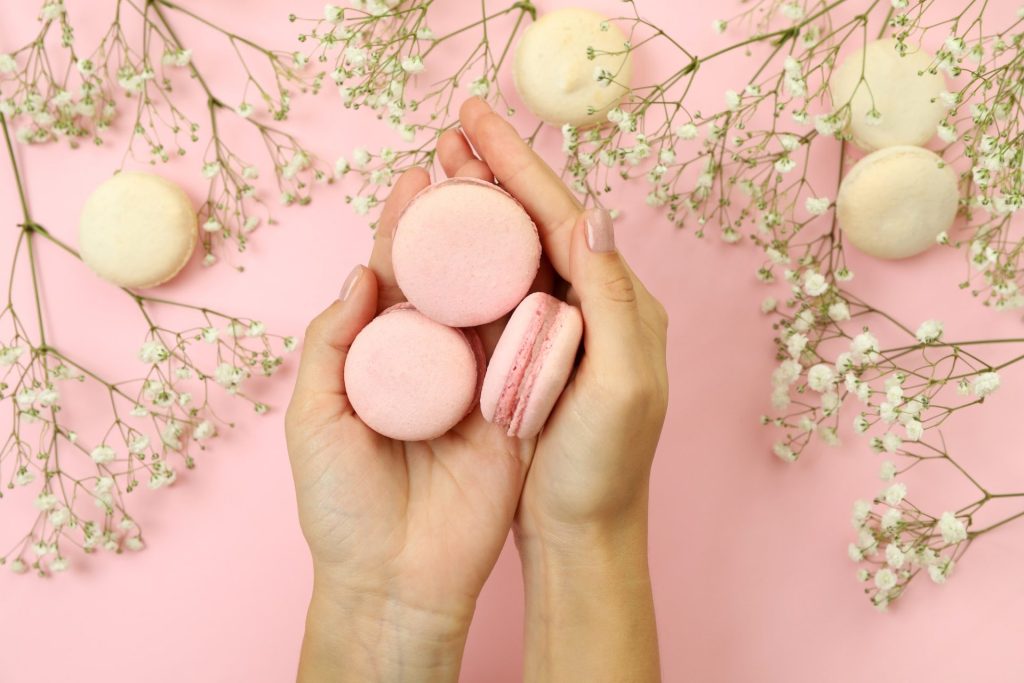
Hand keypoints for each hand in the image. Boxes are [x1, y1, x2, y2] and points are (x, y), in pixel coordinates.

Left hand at [285, 154, 533, 680]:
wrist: (395, 579)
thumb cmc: (340, 505)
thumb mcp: (314, 416)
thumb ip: (331, 343)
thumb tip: (362, 270)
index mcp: (383, 357)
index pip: (397, 277)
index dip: (405, 226)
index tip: (416, 175)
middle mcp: (435, 361)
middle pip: (452, 278)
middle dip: (460, 221)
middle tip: (471, 164)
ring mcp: (479, 383)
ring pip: (494, 304)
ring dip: (500, 249)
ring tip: (509, 193)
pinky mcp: (517, 411)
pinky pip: (530, 353)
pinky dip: (538, 308)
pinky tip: (545, 259)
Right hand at [448, 99, 668, 681]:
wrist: (583, 532)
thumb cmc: (602, 469)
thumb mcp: (620, 387)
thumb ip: (612, 301)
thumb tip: (593, 216)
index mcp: (622, 304)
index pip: (564, 216)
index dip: (519, 165)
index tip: (475, 120)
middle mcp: (597, 305)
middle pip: (541, 220)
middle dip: (498, 170)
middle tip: (451, 128)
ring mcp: (565, 328)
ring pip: (519, 248)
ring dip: (483, 203)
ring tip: (443, 166)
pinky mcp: (536, 354)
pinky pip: (503, 288)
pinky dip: (474, 253)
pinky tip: (446, 239)